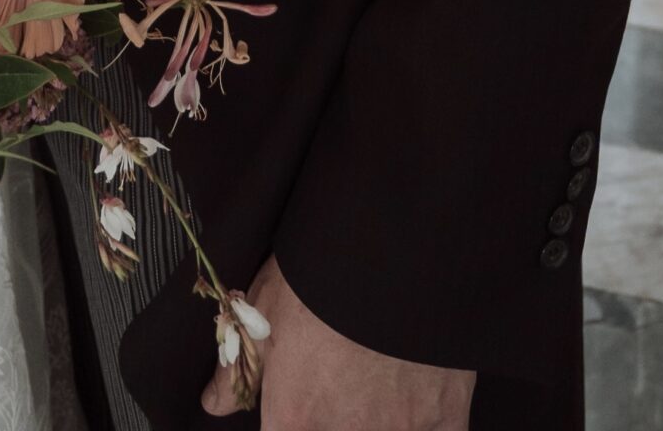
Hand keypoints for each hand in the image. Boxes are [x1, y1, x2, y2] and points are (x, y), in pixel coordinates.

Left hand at [200, 254, 475, 430]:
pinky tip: (412, 398)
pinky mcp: (447, 419)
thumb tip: (214, 402)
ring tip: (369, 380)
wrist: (392, 249)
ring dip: (375, 419)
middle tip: (334, 380)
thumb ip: (238, 367)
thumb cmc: (316, 275)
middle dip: (328, 416)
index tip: (295, 404)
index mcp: (296, 419)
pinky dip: (424, 424)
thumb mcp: (261, 310)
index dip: (287, 423)